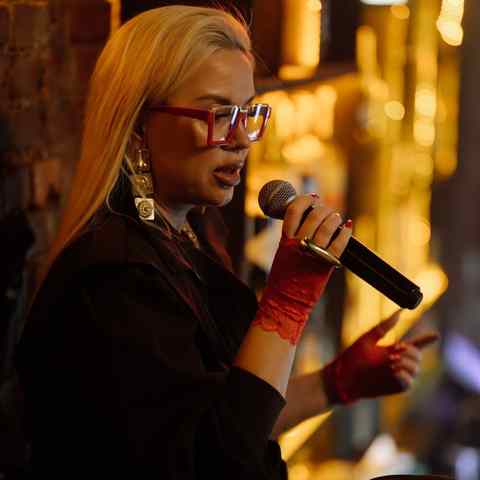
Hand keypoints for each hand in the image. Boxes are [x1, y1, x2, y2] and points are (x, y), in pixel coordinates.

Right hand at [253, 195, 351, 344]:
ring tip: (337, 218)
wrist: (285, 302)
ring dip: (334, 218)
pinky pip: (338, 244)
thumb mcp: (284, 254)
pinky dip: (345, 233)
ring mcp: (311, 254)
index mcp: (285, 240)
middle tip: (328, 211)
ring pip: (326, 227)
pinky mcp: (324, 265)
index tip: (313, 198)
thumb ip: (293, 239)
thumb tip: (309, 222)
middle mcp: (298, 244)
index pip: (293, 211)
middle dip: (323, 209)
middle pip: (313, 216)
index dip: (304, 200)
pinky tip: (347, 228)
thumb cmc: (284, 279)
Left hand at [322, 311, 438, 403]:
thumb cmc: (353, 356)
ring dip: (406, 362)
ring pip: (415, 368)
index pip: (415, 344)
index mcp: (393, 349)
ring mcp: (398, 375)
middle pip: (418, 355)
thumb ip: (386, 326)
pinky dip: (403, 375)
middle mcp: (398, 362)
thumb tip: (400, 311)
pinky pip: (409, 382)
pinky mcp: (396, 387)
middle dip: (410, 351)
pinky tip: (394, 370)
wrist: (343, 376)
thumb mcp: (369, 338)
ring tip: (390, 361)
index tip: (436, 335)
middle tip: (395, 350)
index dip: (426, 340)